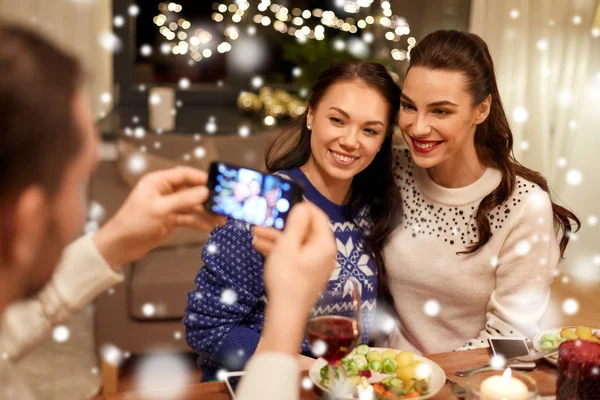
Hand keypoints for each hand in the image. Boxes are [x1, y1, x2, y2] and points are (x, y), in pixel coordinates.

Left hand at [93, 167, 224, 268]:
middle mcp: (164, 191)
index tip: (218, 184)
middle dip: (207, 197)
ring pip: (192, 205)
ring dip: (206, 212)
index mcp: (158, 182)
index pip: (184, 174)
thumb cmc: (134, 223)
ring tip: (221, 219)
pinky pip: (188, 218)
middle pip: (191, 190)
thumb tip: (205, 191)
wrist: (119, 246)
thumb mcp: (159, 210)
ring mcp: (168, 206)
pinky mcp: (169, 220)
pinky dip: (198, 222)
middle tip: (223, 203)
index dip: (201, 178)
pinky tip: (210, 227)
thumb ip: (183, 200)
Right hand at [258, 202, 335, 354]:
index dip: (302, 207)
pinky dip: (279, 250)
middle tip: (264, 218)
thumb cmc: (286, 278)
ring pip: (297, 244)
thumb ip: (296, 223)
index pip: (318, 216)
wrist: (285, 315)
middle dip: (283, 224)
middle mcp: (324, 253)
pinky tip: (259, 247)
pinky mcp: (306, 274)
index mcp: (324, 244)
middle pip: (306, 230)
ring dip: (277, 237)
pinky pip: (294, 256)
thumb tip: (303, 205)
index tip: (283, 202)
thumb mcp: (288, 246)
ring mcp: (315, 265)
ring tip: (254, 233)